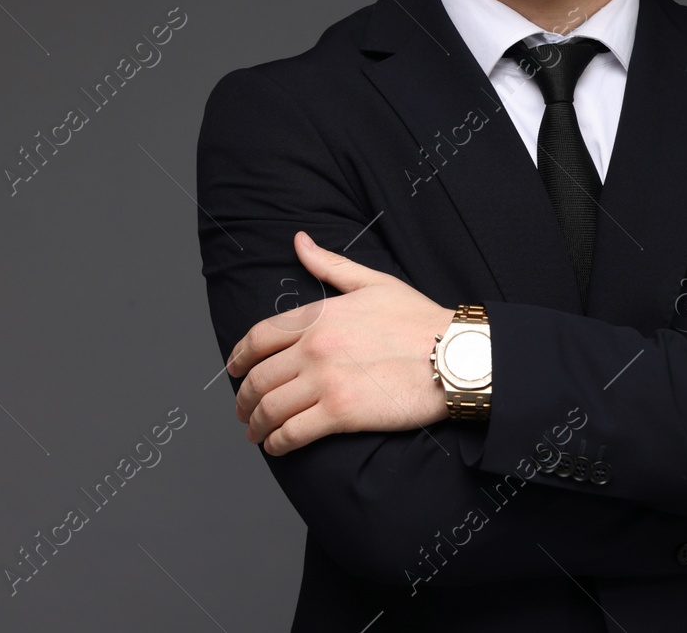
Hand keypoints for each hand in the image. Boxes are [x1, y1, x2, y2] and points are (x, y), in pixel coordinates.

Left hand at [226, 230, 456, 454]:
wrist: (453, 354)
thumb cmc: (419, 319)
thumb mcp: (373, 282)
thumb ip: (329, 265)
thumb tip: (299, 241)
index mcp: (319, 315)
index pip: (259, 337)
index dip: (239, 357)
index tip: (234, 370)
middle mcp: (314, 347)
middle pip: (258, 378)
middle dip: (242, 398)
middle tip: (242, 410)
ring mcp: (326, 381)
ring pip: (269, 408)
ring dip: (255, 424)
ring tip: (255, 432)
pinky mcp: (341, 414)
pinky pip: (292, 433)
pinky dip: (276, 443)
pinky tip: (276, 446)